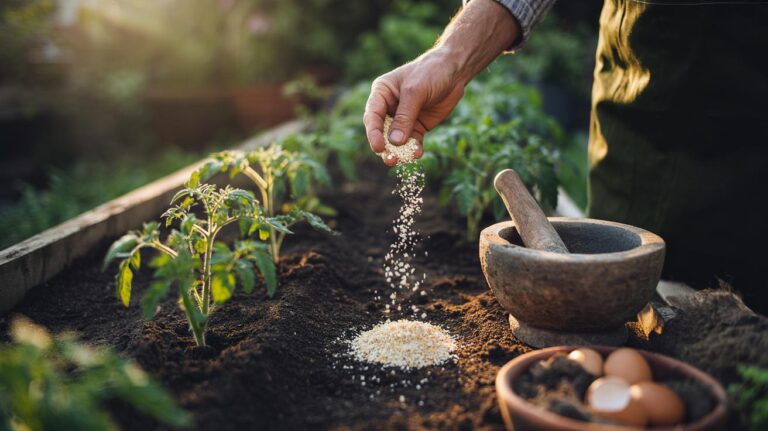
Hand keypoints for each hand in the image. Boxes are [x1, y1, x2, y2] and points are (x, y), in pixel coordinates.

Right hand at [364, 48, 466, 165]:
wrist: (454, 72)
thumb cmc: (430, 73)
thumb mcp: (415, 92)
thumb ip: (404, 117)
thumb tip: (394, 142)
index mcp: (382, 93)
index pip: (372, 116)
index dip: (373, 133)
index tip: (378, 147)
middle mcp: (389, 107)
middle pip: (382, 131)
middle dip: (385, 146)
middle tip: (389, 159)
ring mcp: (403, 118)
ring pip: (396, 140)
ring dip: (398, 151)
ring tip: (400, 161)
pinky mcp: (417, 126)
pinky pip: (412, 141)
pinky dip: (413, 148)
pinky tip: (417, 153)